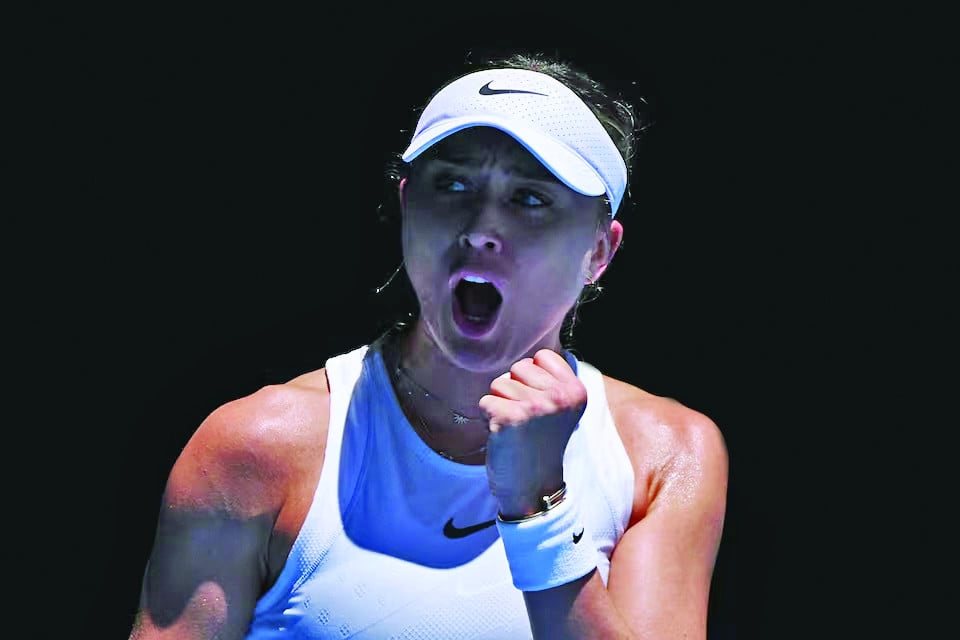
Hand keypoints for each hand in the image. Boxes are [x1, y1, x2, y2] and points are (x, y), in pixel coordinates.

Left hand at [479, 349, 586, 517]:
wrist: (534, 488)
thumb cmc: (541, 445)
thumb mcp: (561, 409)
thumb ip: (552, 381)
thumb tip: (531, 357)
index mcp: (575, 391)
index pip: (542, 357)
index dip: (532, 379)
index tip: (539, 404)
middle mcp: (559, 396)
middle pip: (518, 368)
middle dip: (515, 390)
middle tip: (526, 421)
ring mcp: (535, 407)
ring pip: (499, 384)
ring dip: (501, 405)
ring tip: (516, 429)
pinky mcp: (509, 418)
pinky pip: (486, 401)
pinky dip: (489, 418)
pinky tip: (504, 436)